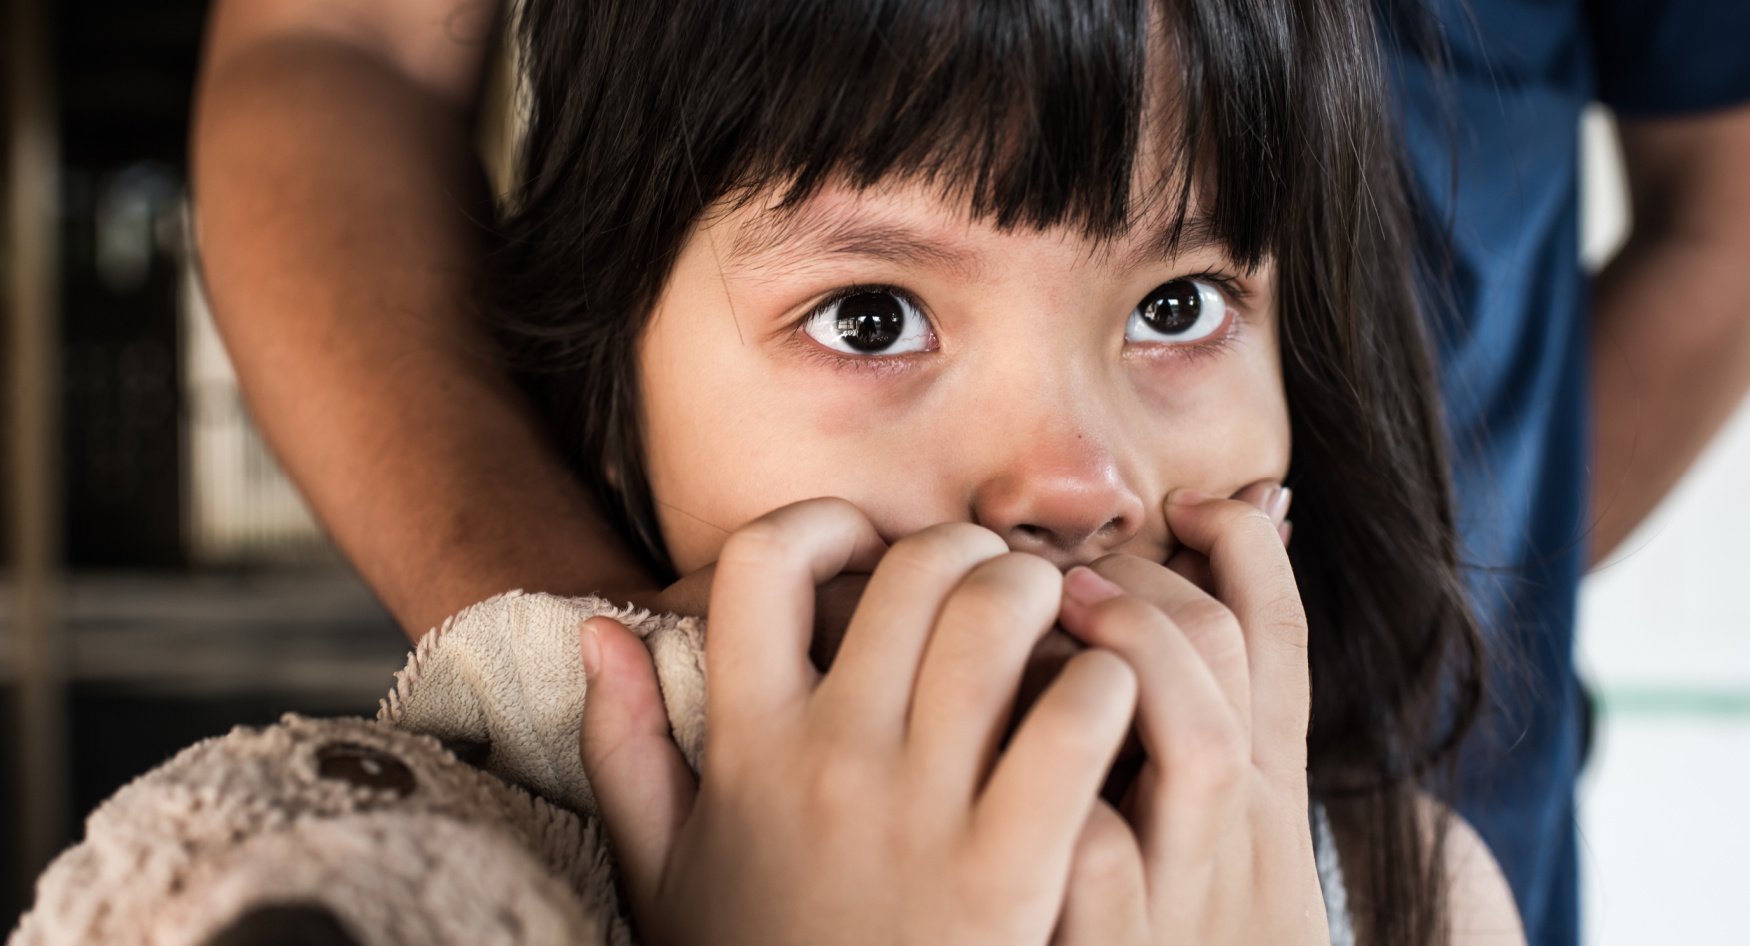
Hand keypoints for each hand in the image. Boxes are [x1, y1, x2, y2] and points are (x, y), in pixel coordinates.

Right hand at [579, 498, 1135, 945]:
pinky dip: (1104, 682)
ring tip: (1057, 619)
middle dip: (967, 549)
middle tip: (992, 579)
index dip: (822, 523)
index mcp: (747, 747)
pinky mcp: (1008, 871)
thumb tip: (598, 631)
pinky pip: (1075, 719)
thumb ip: (623, 748)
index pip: (763, 563)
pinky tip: (1105, 699)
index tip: (864, 544)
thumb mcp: (661, 871)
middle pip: (914, 570)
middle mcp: (829, 761)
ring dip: (1041, 593)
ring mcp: (920, 813)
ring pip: (997, 619)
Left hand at [1052, 490, 1325, 945]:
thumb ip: (1195, 726)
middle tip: (1078, 566)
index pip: (1279, 635)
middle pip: (1234, 660)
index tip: (1187, 505)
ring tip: (1058, 614)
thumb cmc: (1179, 934)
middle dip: (1157, 585)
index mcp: (1262, 794)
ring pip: (1201, 738)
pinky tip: (1008, 751)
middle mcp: (1241, 834)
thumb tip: (1174, 593)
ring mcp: (1186, 895)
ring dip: (1134, 655)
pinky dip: (1072, 788)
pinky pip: (1102, 853)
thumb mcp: (1216, 839)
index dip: (1242, 548)